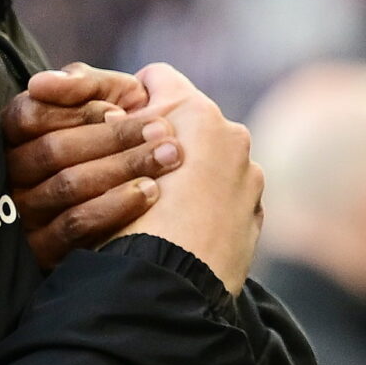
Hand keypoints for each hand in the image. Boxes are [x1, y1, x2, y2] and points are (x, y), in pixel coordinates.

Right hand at [3, 65, 184, 267]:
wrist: (161, 198)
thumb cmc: (129, 132)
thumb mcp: (114, 97)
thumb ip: (84, 83)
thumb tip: (40, 83)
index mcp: (21, 132)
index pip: (30, 116)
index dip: (76, 112)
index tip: (119, 110)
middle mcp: (16, 172)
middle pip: (52, 151)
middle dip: (113, 139)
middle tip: (164, 130)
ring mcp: (27, 212)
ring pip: (67, 185)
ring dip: (122, 168)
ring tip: (169, 157)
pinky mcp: (45, 249)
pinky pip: (73, 226)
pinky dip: (114, 206)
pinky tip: (151, 192)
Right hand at [110, 63, 262, 294]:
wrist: (166, 286)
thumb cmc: (128, 219)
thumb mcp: (110, 158)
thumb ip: (121, 124)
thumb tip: (115, 113)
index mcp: (196, 112)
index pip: (157, 78)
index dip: (130, 100)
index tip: (114, 125)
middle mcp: (232, 137)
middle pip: (186, 123)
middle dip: (162, 140)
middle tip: (133, 171)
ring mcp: (248, 179)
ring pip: (210, 163)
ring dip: (189, 177)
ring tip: (158, 209)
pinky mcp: (254, 217)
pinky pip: (226, 199)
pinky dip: (208, 208)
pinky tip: (181, 231)